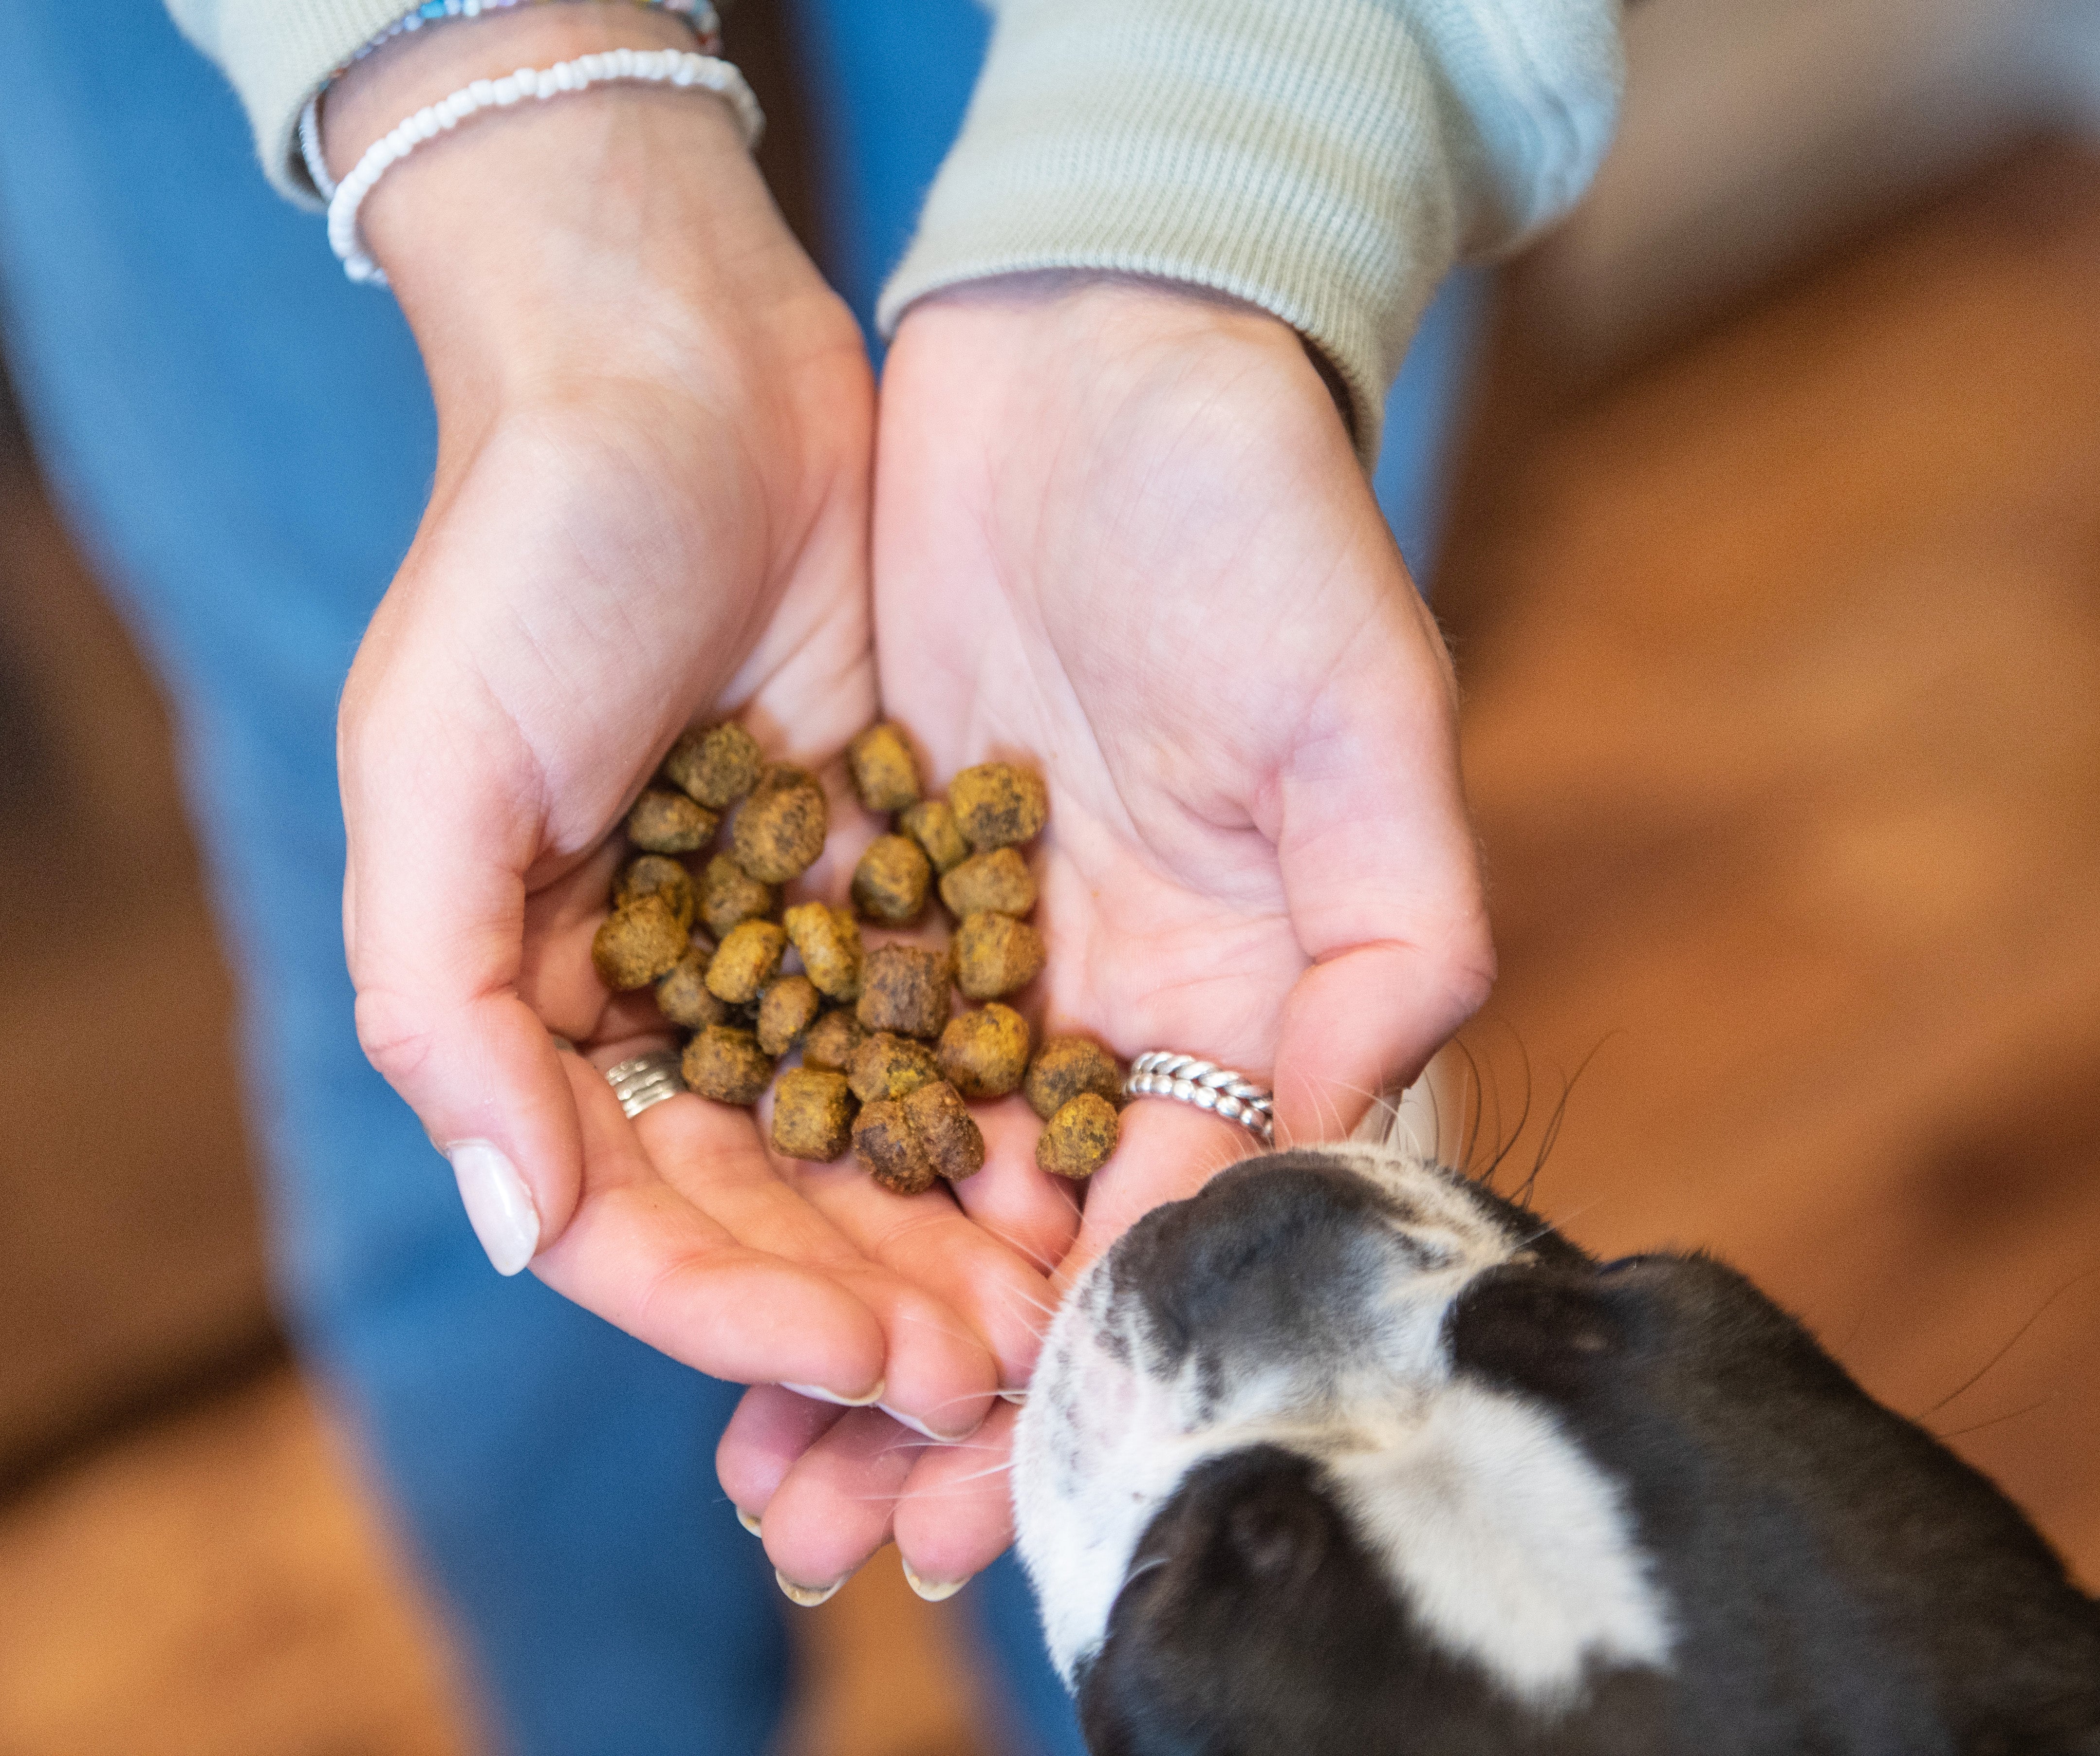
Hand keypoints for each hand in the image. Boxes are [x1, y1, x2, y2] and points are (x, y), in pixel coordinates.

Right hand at [330, 7, 999, 1428]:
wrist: (676, 365)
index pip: (626, 1216)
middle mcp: (648, 1003)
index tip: (866, 1357)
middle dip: (863, 1306)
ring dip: (941, 1244)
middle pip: (758, 1212)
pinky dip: (995, 1116)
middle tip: (991, 1379)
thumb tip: (516, 1226)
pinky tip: (1078, 1178)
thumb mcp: (433, 760)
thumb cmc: (527, 550)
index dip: (734, 1311)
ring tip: (1044, 1315)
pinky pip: (937, 1035)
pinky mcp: (877, 879)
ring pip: (861, 1150)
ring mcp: (770, 948)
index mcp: (528, 1003)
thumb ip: (439, 996)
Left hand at [726, 274, 1494, 1592]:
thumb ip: (1395, 916)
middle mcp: (1106, 1003)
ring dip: (841, 1328)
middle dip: (944, 1395)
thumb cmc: (1259, 520)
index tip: (997, 1488)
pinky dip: (766, 1175)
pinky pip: (808, 1061)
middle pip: (1021, 1246)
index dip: (1087, 1360)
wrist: (1090, 354)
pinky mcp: (868, 883)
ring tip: (771, 1473)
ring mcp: (983, 953)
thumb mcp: (1365, 708)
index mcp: (1234, 992)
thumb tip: (1353, 1099)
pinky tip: (704, 1278)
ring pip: (904, 1187)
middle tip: (854, 1532)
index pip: (1164, 1223)